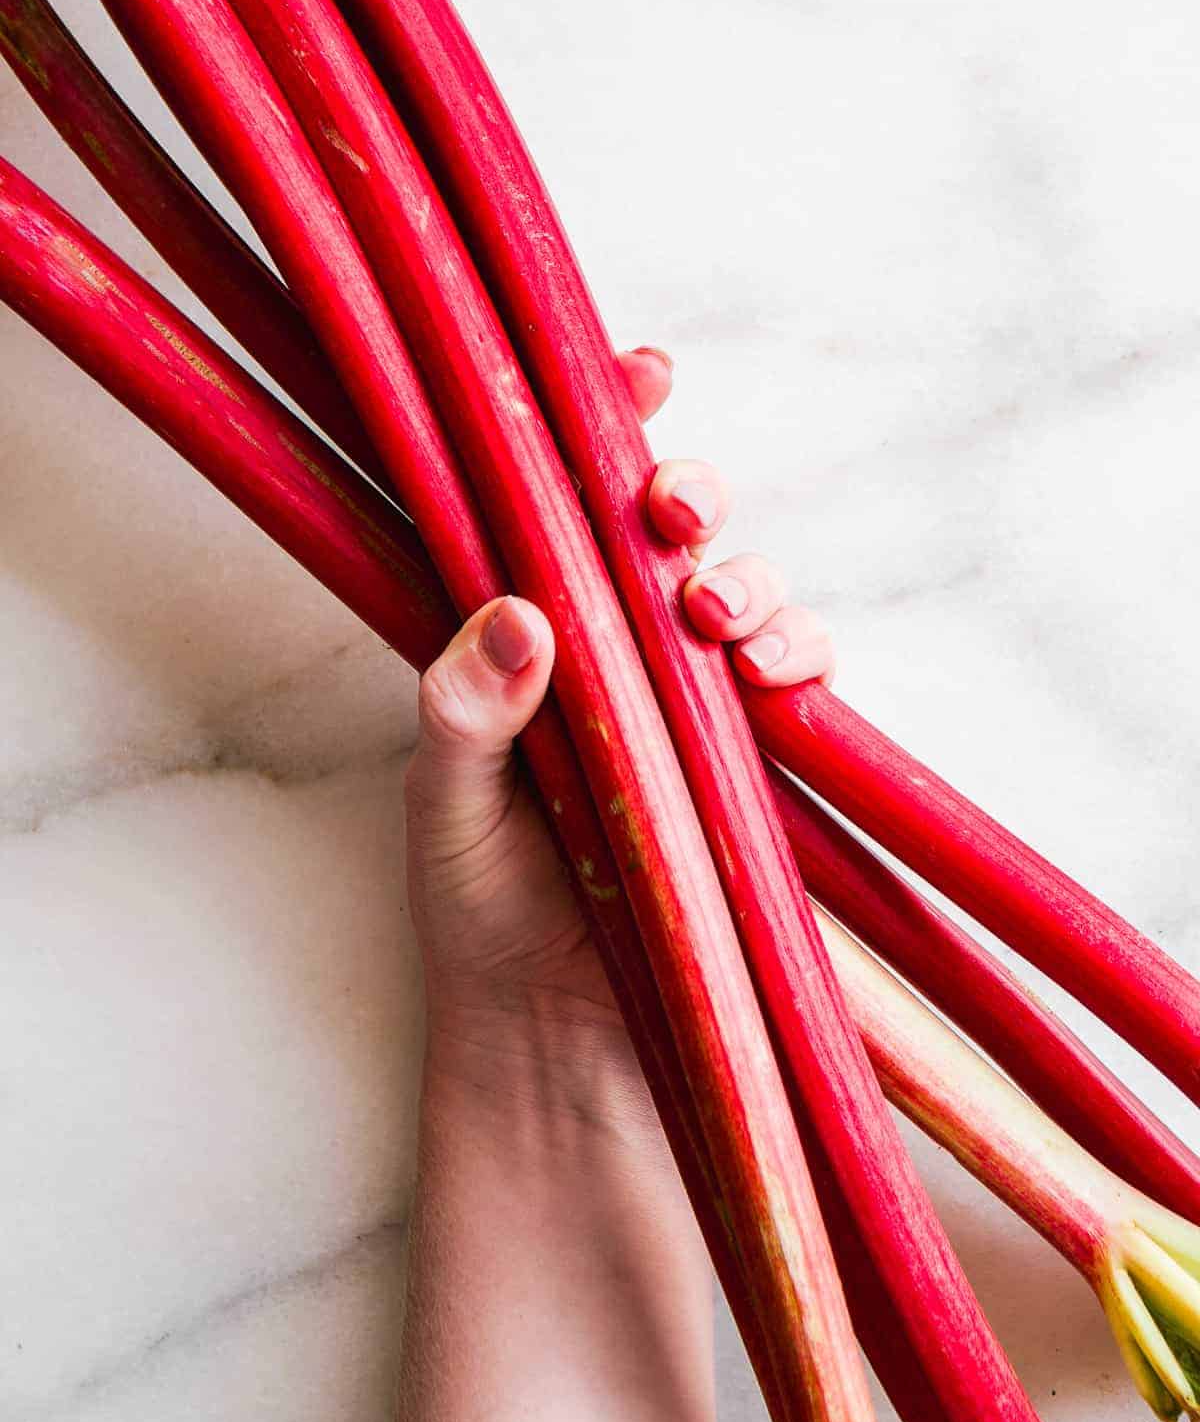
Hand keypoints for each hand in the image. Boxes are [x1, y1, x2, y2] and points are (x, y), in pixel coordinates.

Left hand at [404, 346, 833, 1097]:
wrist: (558, 1049)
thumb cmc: (481, 917)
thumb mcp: (446, 811)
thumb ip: (465, 717)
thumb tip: (515, 614)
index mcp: (528, 639)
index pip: (563, 507)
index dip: (599, 424)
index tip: (636, 371)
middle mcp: (615, 655)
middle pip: (668, 534)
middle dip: (686, 493)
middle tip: (670, 506)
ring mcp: (691, 707)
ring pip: (744, 595)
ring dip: (746, 579)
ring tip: (716, 616)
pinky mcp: (755, 766)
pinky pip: (799, 684)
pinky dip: (799, 657)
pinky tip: (773, 674)